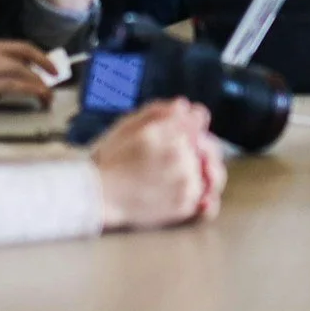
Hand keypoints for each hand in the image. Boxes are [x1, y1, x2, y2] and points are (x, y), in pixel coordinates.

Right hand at [0, 38, 54, 123]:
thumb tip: (33, 75)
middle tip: (55, 81)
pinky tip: (39, 98)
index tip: (53, 68)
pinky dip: (32, 91)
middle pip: (24, 53)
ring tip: (48, 96)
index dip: (41, 56)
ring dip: (40, 84)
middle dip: (45, 66)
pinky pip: (15, 85)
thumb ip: (3, 70)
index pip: (20, 45)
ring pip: (22, 70)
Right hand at [93, 99, 226, 229]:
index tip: (189, 126)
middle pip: (208, 144)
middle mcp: (180, 155)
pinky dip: (207, 197)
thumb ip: (158, 111)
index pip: (198, 118)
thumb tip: (185, 106)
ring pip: (211, 169)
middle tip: (184, 151)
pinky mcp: (185, 204)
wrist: (98, 196)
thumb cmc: (110, 159)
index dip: (194, 121)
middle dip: (199, 144)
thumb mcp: (127, 125)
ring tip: (181, 173)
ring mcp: (185, 181)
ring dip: (202, 168)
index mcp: (166, 131)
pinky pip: (209, 200)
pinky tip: (196, 193)